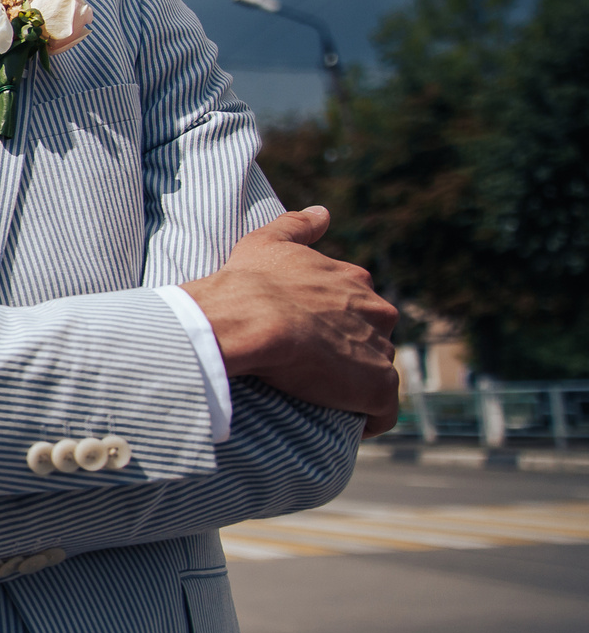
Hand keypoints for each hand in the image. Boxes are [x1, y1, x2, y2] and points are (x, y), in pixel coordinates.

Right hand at [183, 206, 400, 435]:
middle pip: (373, 338)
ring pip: (376, 372)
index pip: (358, 306)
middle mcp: (379, 312)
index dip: (333, 322)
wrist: (250, 319)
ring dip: (355, 384)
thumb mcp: (268, 241)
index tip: (308, 335)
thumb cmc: (252, 282)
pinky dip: (367, 417)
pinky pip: (382, 411)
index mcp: (356, 281)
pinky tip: (343, 421)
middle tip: (311, 367)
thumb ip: (298, 224)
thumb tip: (323, 211)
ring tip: (319, 396)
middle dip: (350, 352)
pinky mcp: (377, 387)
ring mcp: (381, 350)